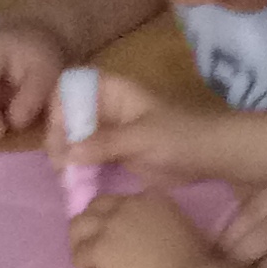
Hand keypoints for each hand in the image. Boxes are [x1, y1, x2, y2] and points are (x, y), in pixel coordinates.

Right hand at [52, 69, 200, 178]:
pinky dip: (78, 167)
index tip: (60, 134)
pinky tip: (74, 180)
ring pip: (74, 137)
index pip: (72, 87)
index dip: (60, 107)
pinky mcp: (113, 152)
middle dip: (59, 136)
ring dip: (65, 155)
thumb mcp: (142, 137)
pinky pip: (86, 155)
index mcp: (113, 90)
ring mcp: (108, 130)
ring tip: (66, 175)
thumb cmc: (180, 136)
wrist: (208, 156)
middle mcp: (106, 107)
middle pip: (67, 114)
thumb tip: (69, 151)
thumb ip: (106, 142)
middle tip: (61, 163)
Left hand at [67, 184, 207, 267]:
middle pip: (96, 206)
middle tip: (95, 242)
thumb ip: (157, 222)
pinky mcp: (100, 247)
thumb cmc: (193, 264)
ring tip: (86, 257)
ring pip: (79, 224)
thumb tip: (140, 238)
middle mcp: (128, 204)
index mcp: (151, 197)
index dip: (116, 217)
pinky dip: (82, 264)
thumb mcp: (179, 227)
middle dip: (93, 223)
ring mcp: (112, 224)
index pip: (121, 200)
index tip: (118, 235)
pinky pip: (79, 254)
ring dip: (80, 240)